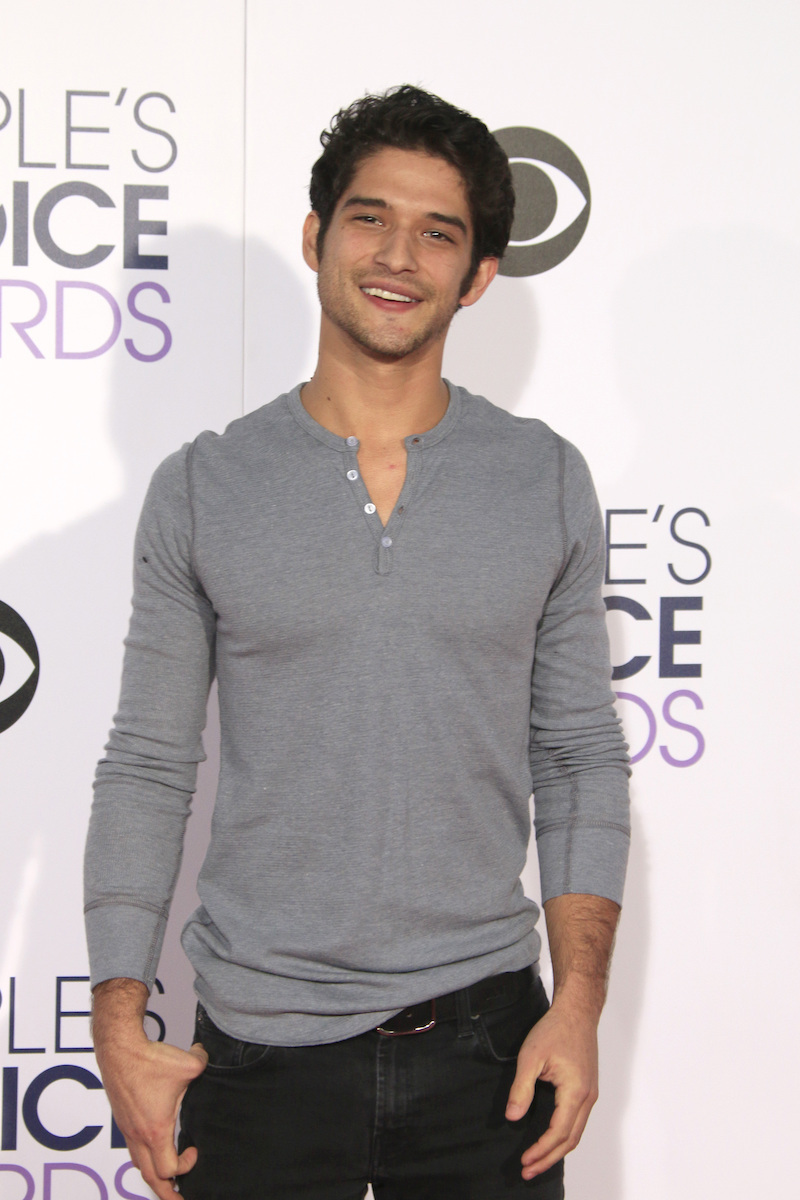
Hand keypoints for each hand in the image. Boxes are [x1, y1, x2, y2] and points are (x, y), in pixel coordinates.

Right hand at [92, 981, 207, 1199]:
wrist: (119, 1049)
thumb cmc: (149, 1060)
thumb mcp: (189, 1064)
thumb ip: (204, 1064)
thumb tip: (207, 1057)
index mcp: (155, 1130)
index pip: (167, 1169)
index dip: (185, 1168)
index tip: (195, 1151)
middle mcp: (138, 1135)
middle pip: (149, 1177)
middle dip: (165, 1193)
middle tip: (179, 1199)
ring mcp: (127, 1128)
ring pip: (138, 1164)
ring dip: (152, 1175)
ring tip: (165, 1182)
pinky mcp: (122, 1119)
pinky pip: (132, 1148)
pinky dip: (143, 1157)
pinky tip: (152, 1149)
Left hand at [505, 1000, 598, 1179]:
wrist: (577, 1012)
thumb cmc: (555, 1030)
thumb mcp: (531, 1057)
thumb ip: (521, 1088)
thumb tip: (512, 1117)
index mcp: (575, 1091)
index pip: (558, 1132)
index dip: (541, 1150)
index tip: (524, 1161)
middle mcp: (587, 1097)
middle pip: (570, 1140)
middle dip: (549, 1158)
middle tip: (528, 1171)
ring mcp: (590, 1094)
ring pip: (576, 1133)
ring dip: (557, 1150)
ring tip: (537, 1161)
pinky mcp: (587, 1089)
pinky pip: (577, 1121)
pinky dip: (564, 1136)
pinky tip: (550, 1139)